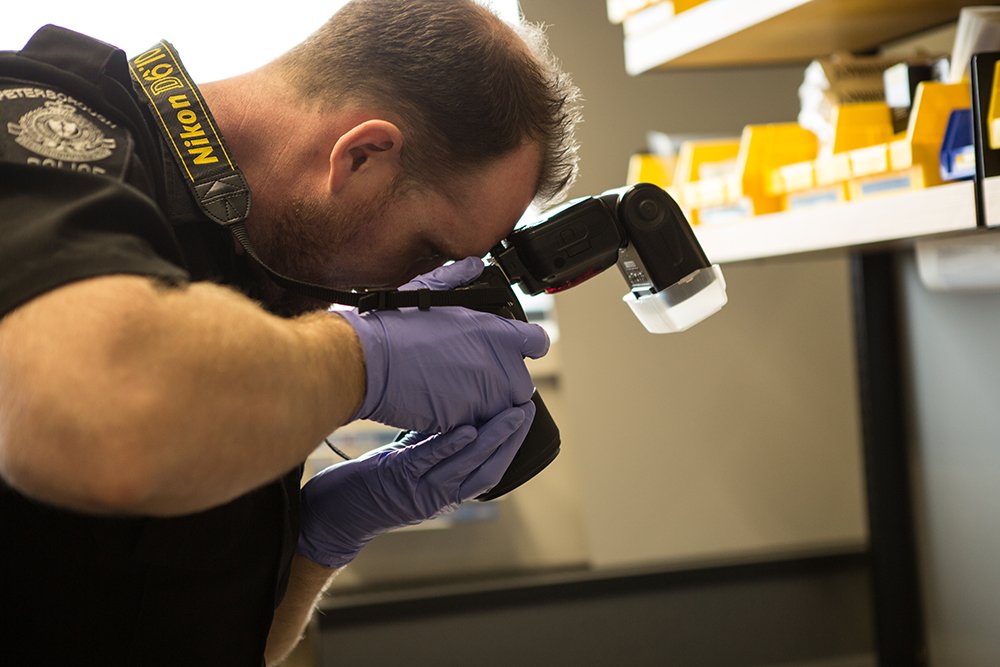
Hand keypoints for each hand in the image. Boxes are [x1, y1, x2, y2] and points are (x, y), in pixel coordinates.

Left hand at [297, 402, 534, 567]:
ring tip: (510, 413)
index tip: (524, 416)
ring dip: (491, 440)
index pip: (490, 472)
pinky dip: (450, 446)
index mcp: (444, 495)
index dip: (511, 446)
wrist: (331, 517)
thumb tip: (457, 414)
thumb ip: (433, 446)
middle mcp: (437, 498)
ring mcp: (419, 491)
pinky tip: (466, 429)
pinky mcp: (396, 480)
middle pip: (486, 469)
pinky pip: (430, 462)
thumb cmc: (368, 488)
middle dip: (510, 439)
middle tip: (526, 409)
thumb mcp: (408, 464)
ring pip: (466, 466)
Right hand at [336, 258, 547, 432]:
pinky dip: (466, 421)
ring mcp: (483, 395)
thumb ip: (458, 278)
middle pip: (522, 383)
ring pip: (502, 409)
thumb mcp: (428, 291)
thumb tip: (474, 264)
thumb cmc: (394, 326)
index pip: (536, 341)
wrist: (369, 362)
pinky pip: (478, 426)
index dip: (527, 345)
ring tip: (456, 393)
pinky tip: (443, 406)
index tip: (517, 349)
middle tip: (476, 377)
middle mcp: (497, 364)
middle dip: (505, 383)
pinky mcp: (465, 420)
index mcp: (493, 331)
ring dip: (486, 404)